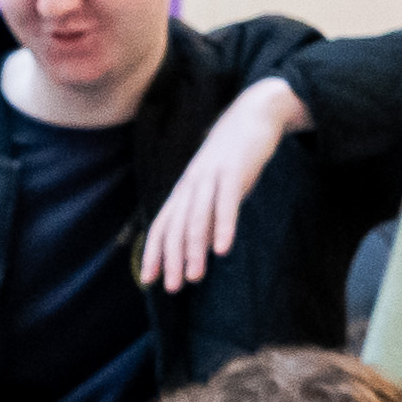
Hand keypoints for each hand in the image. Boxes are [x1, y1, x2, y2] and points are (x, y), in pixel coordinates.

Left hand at [133, 78, 312, 292]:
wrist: (253, 113)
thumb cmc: (234, 157)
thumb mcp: (216, 187)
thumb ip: (208, 213)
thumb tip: (204, 246)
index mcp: (185, 189)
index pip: (163, 224)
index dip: (154, 251)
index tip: (149, 279)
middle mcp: (192, 184)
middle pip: (176, 225)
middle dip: (171, 258)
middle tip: (171, 287)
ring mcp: (210, 177)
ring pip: (196, 217)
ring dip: (193, 249)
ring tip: (193, 277)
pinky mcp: (233, 171)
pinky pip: (226, 202)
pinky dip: (223, 227)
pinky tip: (223, 250)